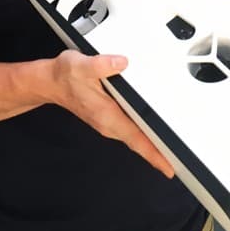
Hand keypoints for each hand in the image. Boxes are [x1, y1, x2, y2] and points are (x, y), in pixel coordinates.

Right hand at [51, 50, 174, 178]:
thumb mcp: (80, 65)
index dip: (153, 154)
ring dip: (151, 146)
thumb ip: (101, 64)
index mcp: (106, 114)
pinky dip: (142, 136)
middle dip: (158, 154)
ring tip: (170, 152)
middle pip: (138, 143)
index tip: (168, 166)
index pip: (135, 138)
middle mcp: (108, 123)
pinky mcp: (107, 118)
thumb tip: (121, 63)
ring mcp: (108, 122)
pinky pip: (130, 132)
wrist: (50, 83)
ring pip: (134, 139)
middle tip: (179, 161)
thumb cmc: (64, 76)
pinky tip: (151, 134)